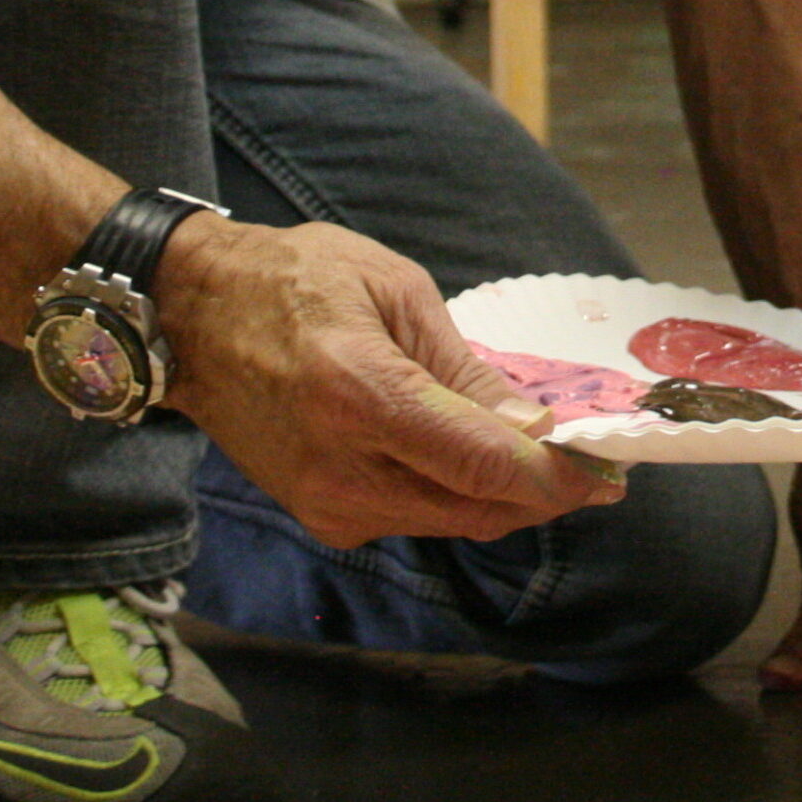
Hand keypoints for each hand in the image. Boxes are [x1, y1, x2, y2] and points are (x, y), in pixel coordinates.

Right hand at [154, 216, 626, 545]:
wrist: (193, 317)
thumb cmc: (296, 280)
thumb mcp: (395, 292)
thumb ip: (463, 368)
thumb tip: (532, 425)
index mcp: (361, 396)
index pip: (480, 462)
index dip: (555, 476)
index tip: (608, 474)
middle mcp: (341, 468)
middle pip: (476, 507)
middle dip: (546, 493)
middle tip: (597, 467)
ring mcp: (325, 504)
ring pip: (450, 521)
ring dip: (509, 499)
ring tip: (555, 460)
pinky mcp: (320, 517)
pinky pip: (414, 517)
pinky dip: (461, 497)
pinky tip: (487, 463)